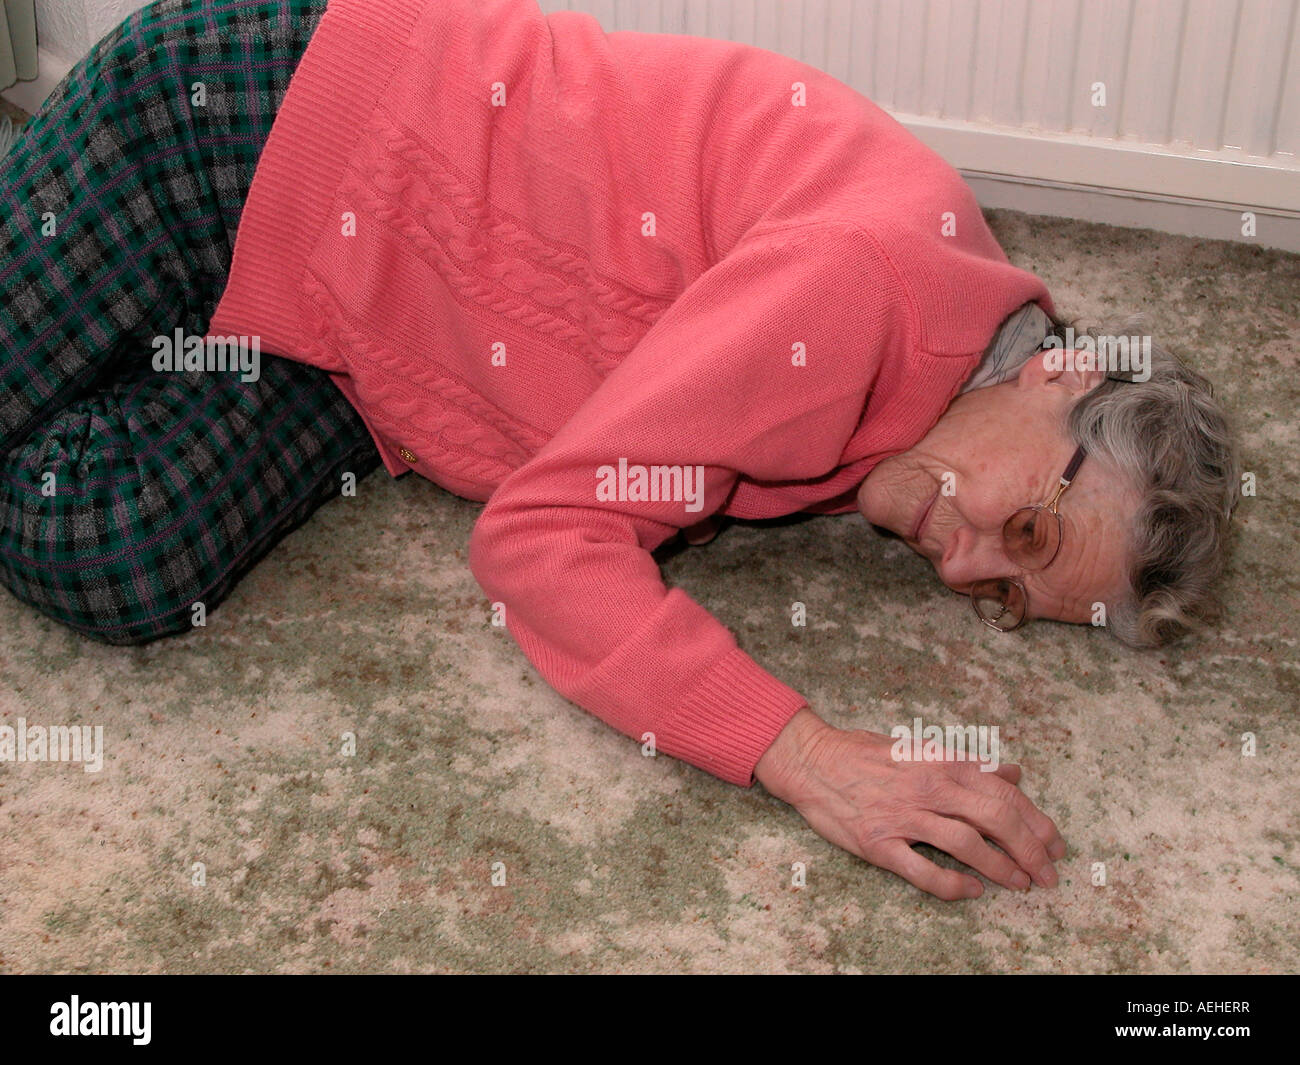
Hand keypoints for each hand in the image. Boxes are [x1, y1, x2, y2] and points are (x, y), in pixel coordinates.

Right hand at [754, 709, 1066, 899]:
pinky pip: (922, 870)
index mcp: (942, 762)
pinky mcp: (878, 843)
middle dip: (1030, 849)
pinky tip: (970, 891)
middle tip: (1049, 873)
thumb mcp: (921, 748)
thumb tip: (1011, 771)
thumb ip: (968, 763)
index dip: (1036, 820)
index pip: (1004, 792)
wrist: (811, 761)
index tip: (1053, 843)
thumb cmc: (866, 754)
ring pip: (966, 845)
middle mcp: (928, 787)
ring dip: (1000, 868)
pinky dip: (951, 884)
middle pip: (995, 819)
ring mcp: (902, 817)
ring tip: (1020, 884)